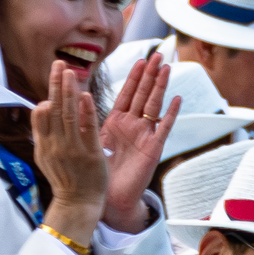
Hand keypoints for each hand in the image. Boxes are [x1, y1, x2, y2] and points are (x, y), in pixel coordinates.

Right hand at [31, 62, 109, 245]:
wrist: (77, 204)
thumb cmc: (65, 178)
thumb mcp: (46, 155)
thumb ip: (44, 132)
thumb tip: (40, 106)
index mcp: (44, 144)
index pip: (42, 112)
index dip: (48, 91)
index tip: (54, 73)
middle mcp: (55, 145)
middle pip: (54, 109)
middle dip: (57, 84)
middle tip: (60, 63)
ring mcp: (72, 149)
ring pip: (68, 115)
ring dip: (69, 92)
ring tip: (71, 73)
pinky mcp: (90, 155)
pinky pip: (87, 130)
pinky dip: (86, 112)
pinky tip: (86, 96)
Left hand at [97, 50, 178, 234]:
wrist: (108, 198)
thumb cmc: (98, 172)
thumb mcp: (90, 140)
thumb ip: (86, 121)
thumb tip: (76, 98)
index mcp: (117, 123)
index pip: (127, 94)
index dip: (134, 77)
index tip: (140, 60)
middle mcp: (133, 126)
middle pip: (143, 95)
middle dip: (150, 75)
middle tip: (159, 55)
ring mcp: (144, 136)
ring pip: (154, 105)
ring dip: (160, 87)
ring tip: (167, 68)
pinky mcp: (152, 149)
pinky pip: (164, 128)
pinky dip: (170, 114)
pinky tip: (177, 99)